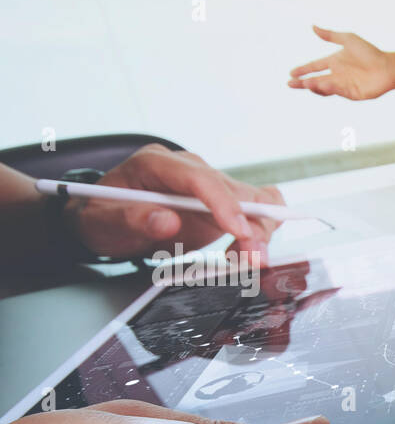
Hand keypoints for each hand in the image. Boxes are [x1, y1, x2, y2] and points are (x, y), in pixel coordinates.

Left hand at [68, 145, 282, 260]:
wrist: (110, 219)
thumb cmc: (104, 216)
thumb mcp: (104, 221)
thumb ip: (131, 219)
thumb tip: (167, 222)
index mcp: (158, 163)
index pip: (200, 178)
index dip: (224, 203)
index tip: (239, 232)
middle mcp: (190, 169)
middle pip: (235, 190)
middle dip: (252, 225)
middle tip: (253, 259)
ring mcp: (209, 185)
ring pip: (254, 200)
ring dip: (261, 231)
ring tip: (249, 260)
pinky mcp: (223, 202)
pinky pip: (257, 208)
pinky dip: (261, 229)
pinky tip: (248, 250)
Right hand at [288, 25, 394, 99]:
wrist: (387, 67)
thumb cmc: (370, 52)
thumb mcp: (348, 39)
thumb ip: (330, 35)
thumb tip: (313, 27)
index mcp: (335, 61)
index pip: (315, 66)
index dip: (303, 70)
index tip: (292, 73)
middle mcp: (337, 74)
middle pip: (315, 79)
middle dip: (302, 82)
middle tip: (290, 84)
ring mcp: (344, 85)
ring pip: (324, 87)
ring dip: (313, 86)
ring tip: (304, 83)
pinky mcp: (351, 94)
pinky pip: (336, 92)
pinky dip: (327, 89)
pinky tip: (320, 84)